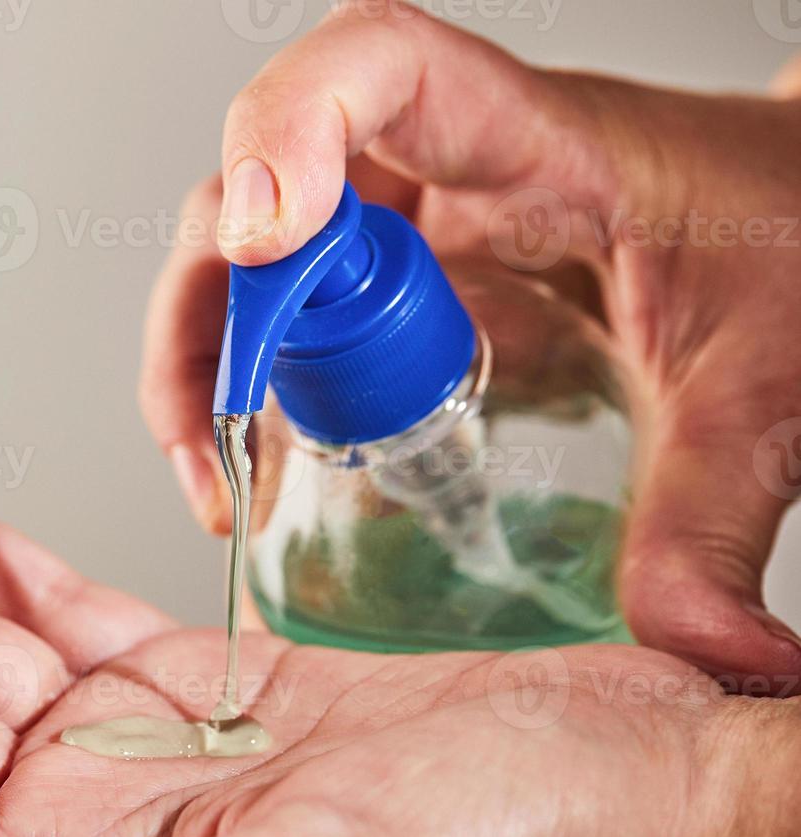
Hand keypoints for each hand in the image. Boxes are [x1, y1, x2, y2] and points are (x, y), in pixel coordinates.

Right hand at [140, 0, 800, 681]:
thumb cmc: (792, 252)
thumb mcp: (760, 398)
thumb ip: (717, 526)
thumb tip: (703, 655)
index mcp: (536, 146)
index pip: (380, 69)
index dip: (288, 126)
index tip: (263, 238)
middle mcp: (447, 172)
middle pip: (259, 181)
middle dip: (210, 306)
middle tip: (223, 437)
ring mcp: (414, 226)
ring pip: (249, 252)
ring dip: (207, 358)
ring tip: (222, 475)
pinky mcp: (405, 283)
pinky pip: (290, 312)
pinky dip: (251, 388)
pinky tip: (267, 470)